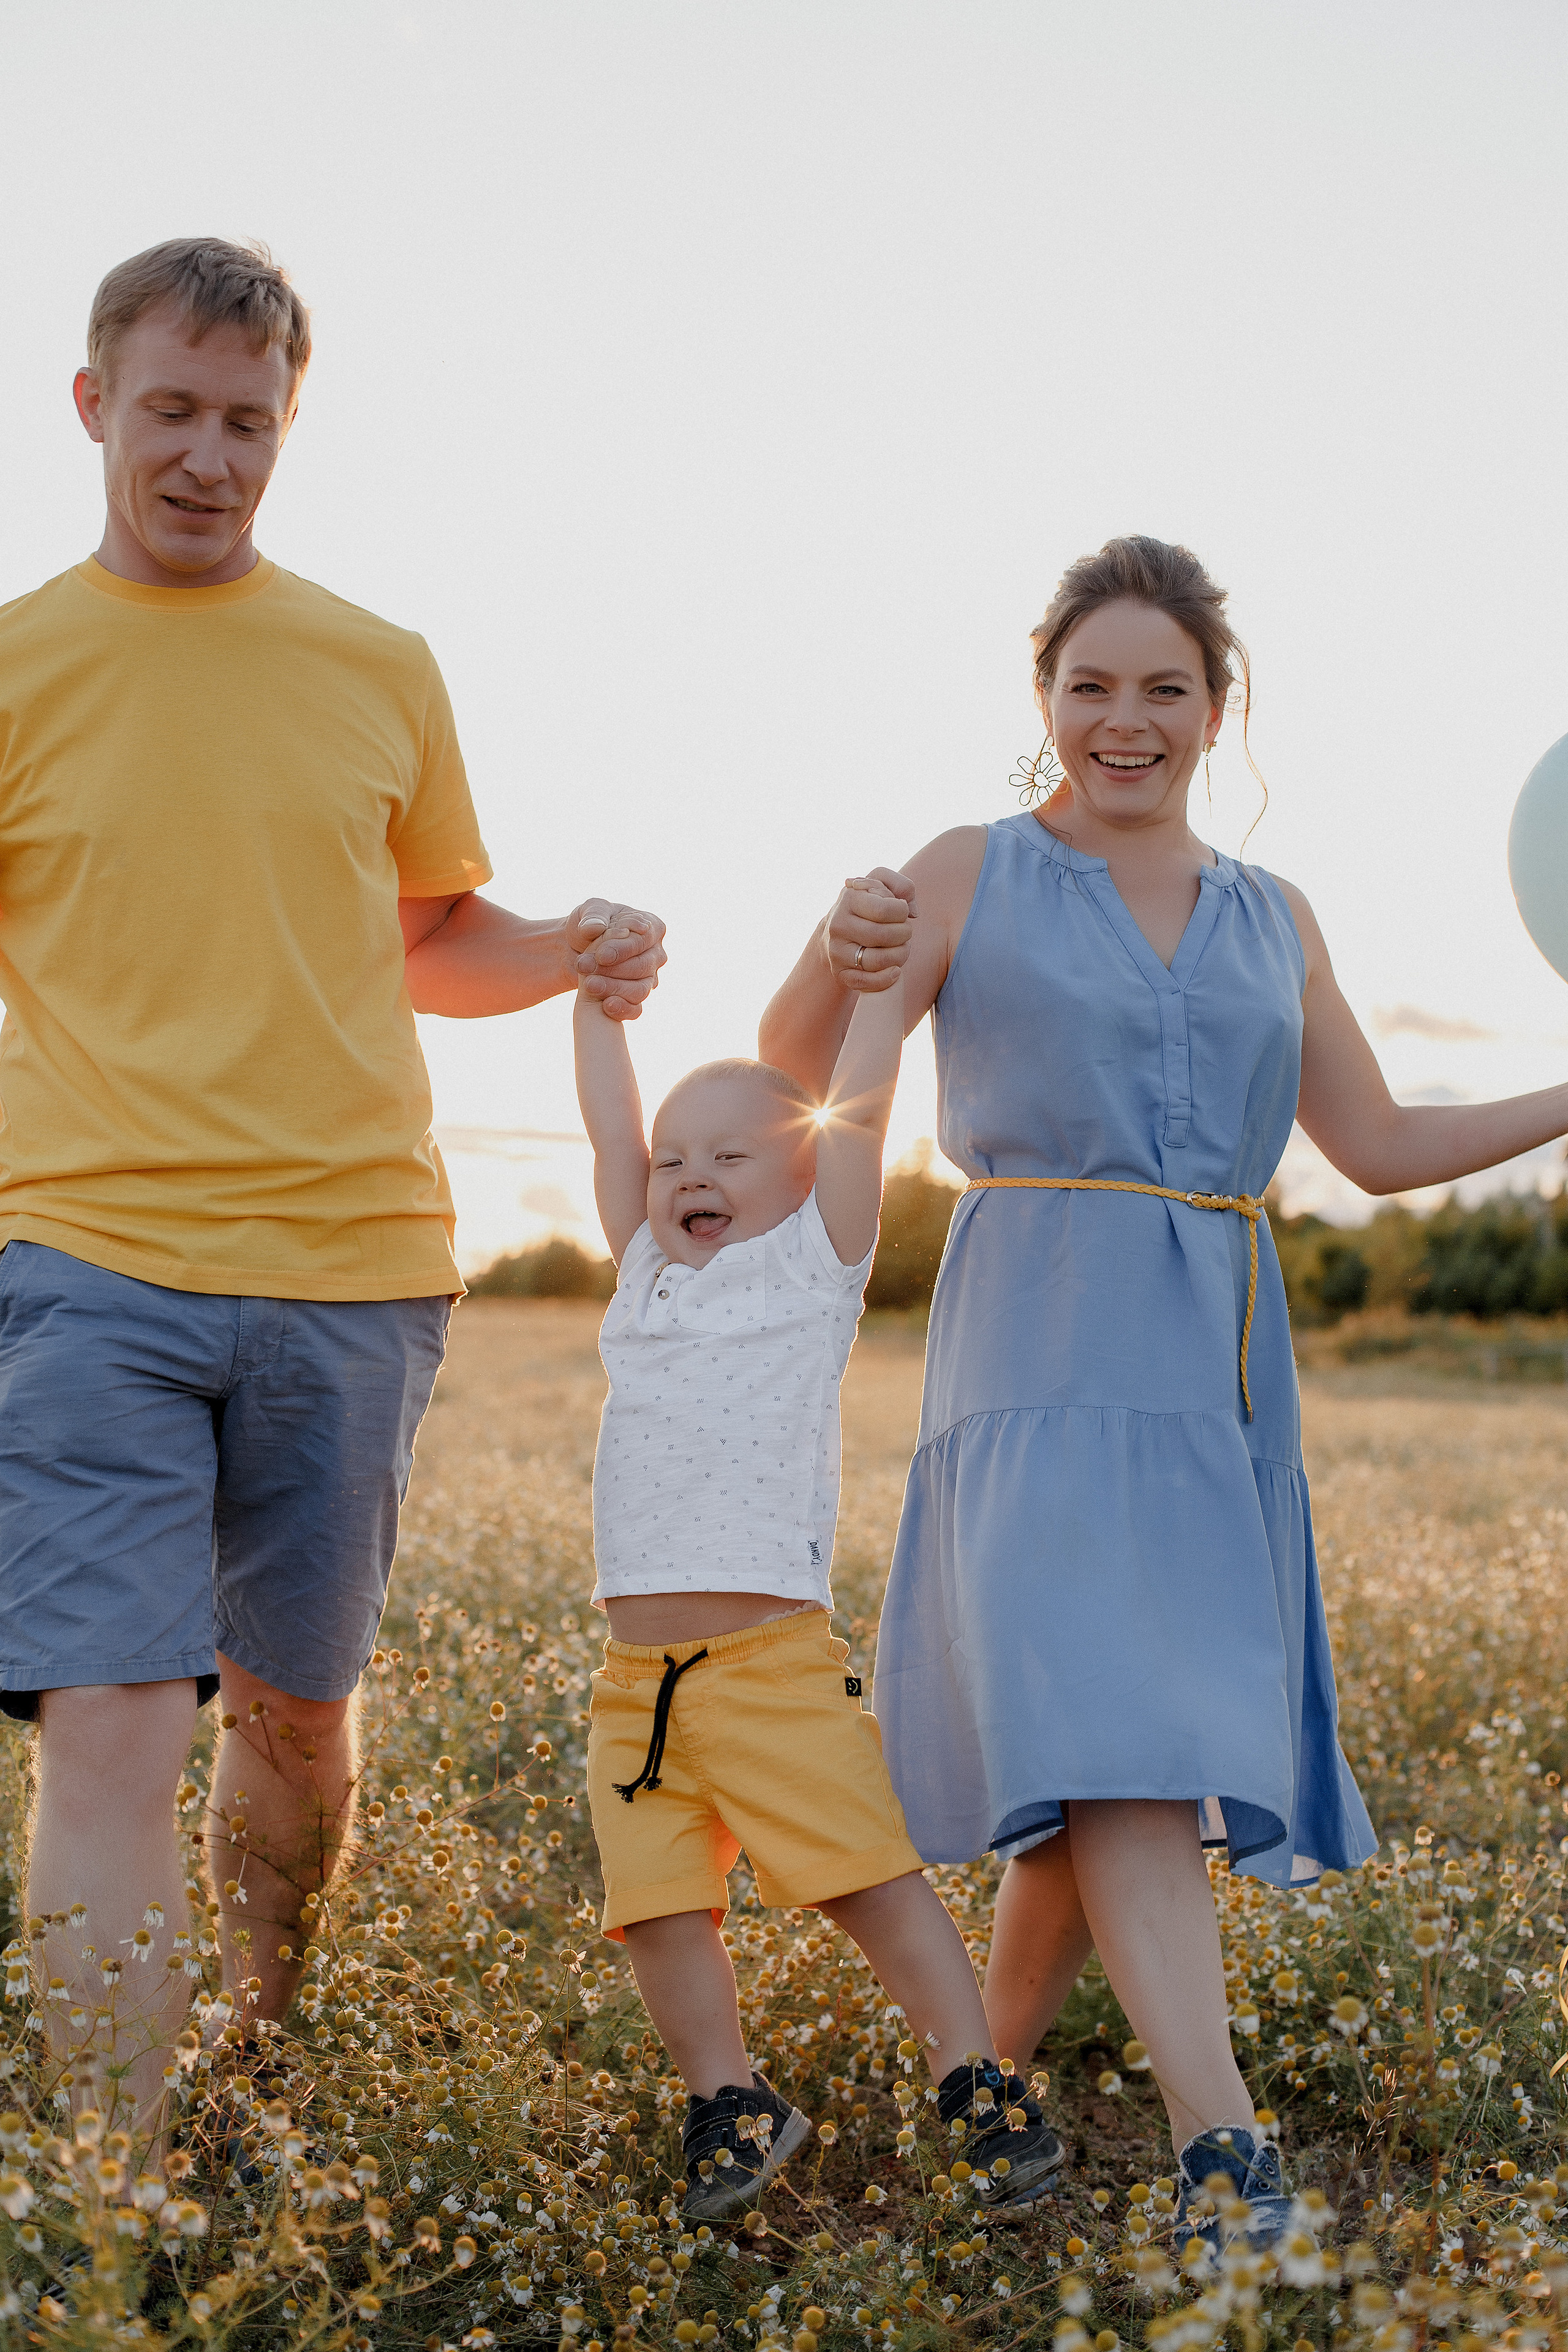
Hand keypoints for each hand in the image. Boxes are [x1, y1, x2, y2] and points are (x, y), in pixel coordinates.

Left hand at [569, 900, 667, 1022]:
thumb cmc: (590, 924)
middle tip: (584, 966)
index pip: (643, 941)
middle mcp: (656, 955)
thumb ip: (593, 916)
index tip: (601, 955)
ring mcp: (649, 979)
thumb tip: (596, 928)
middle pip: (642, 967)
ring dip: (613, 988)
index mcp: (653, 928)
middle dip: (612, 969)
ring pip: (640, 990)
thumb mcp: (589, 911)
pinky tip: (606, 1006)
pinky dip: (622, 1009)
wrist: (576, 948)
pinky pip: (636, 1009)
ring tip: (588, 984)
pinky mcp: (636, 998)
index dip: (623, 949)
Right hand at [823, 869, 915, 991]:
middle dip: (904, 934)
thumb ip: (902, 885)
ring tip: (902, 948)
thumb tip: (912, 911)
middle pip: (883, 936)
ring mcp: (836, 950)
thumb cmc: (868, 904)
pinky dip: (886, 979)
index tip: (901, 912)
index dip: (902, 912)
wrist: (837, 927)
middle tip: (905, 931)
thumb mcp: (882, 884)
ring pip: (877, 960)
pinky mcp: (840, 972)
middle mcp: (838, 925)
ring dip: (900, 955)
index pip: (884, 909)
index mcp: (848, 899)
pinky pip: (866, 982)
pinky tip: (895, 970)